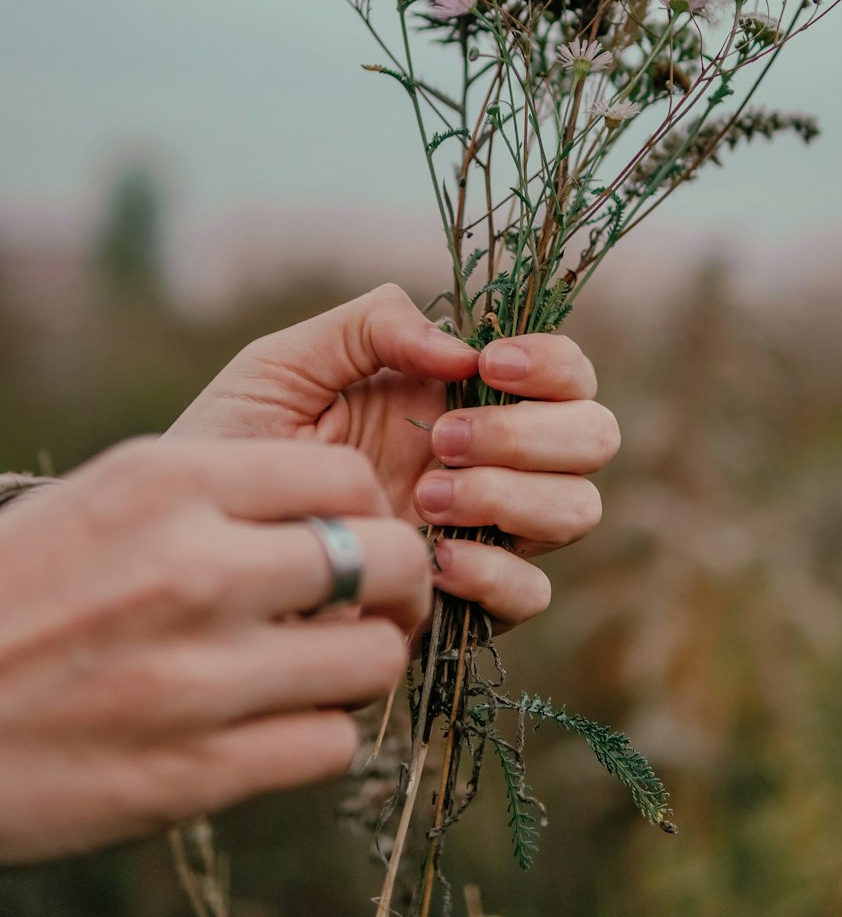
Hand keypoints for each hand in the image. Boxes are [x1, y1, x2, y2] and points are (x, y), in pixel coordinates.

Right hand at [0, 437, 428, 861]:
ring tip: (322, 660)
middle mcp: (195, 568)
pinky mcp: (193, 774)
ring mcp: (199, 676)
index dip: (366, 508)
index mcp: (170, 482)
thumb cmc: (21, 589)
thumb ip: (222, 491)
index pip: (345, 477)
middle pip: (385, 559)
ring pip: (373, 658)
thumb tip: (341, 501)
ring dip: (362, 659)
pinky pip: (328, 745)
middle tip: (373, 596)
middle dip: (395, 579)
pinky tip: (277, 719)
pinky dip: (317, 732)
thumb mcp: (108, 497)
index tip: (352, 531)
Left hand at [169, 284, 619, 628]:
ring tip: (427, 496)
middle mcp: (487, 456)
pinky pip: (532, 592)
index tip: (488, 364)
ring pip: (577, 510)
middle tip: (441, 439)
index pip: (564, 371)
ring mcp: (480, 527)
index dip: (551, 363)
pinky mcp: (459, 598)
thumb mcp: (287, 362)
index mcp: (458, 390)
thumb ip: (371, 325)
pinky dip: (496, 571)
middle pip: (595, 437)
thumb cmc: (232, 442)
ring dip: (515, 496)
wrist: (187, 546)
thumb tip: (462, 349)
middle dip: (532, 433)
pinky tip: (431, 557)